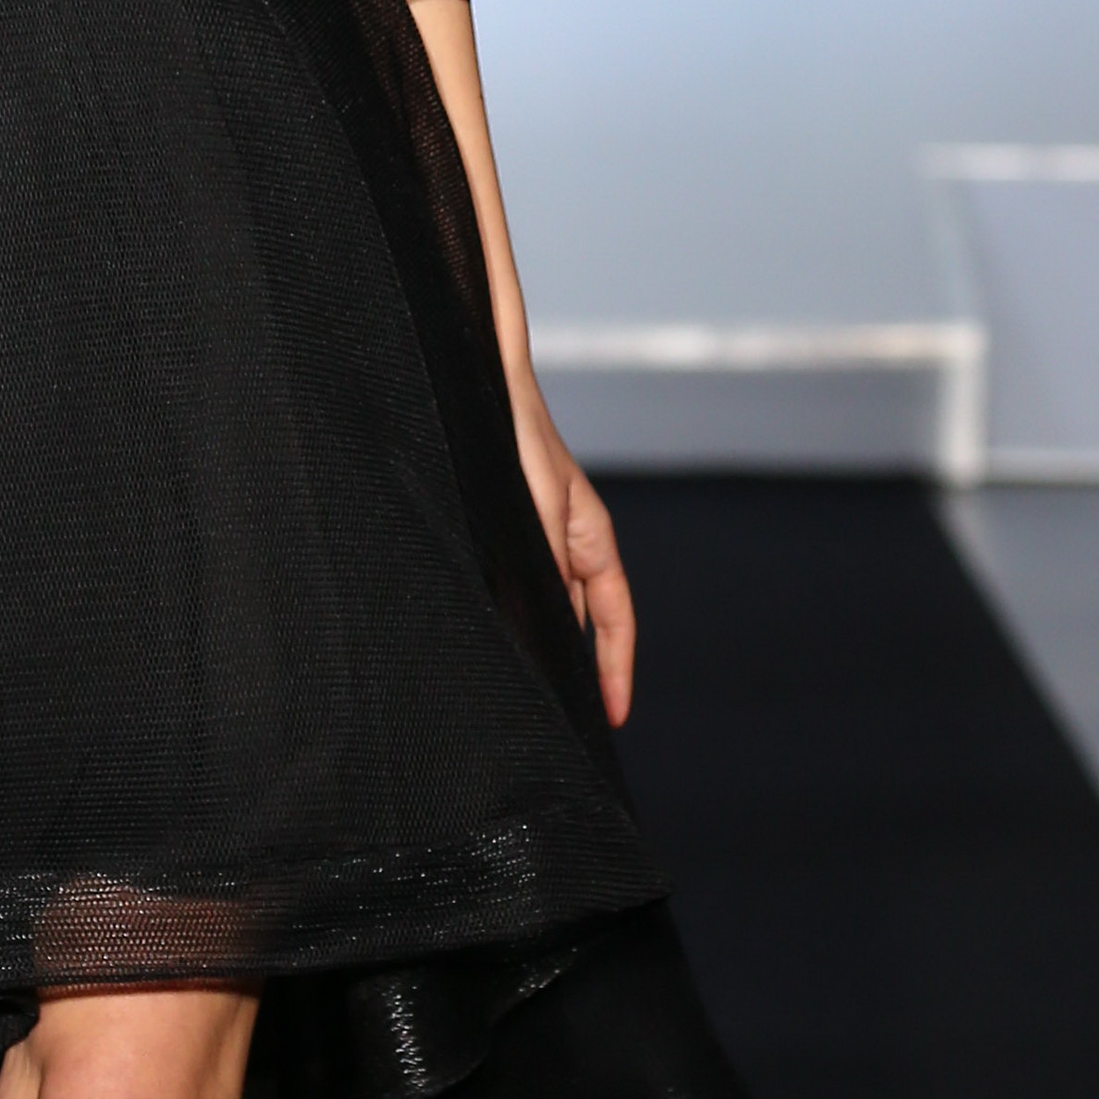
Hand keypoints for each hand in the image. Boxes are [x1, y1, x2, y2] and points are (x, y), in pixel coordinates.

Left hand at [506, 373, 636, 727]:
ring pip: (551, 606)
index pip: (614, 617)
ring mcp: (539, 536)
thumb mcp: (533, 497)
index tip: (614, 714)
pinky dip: (517, 616)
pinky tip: (494, 636)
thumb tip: (552, 609)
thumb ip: (546, 552)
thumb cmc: (512, 428)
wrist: (482, 379)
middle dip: (584, 670)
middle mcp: (568, 541)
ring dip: (547, 645)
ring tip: (534, 692)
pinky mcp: (507, 529)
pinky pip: (522, 585)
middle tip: (572, 720)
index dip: (615, 669)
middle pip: (585, 620)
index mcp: (589, 537)